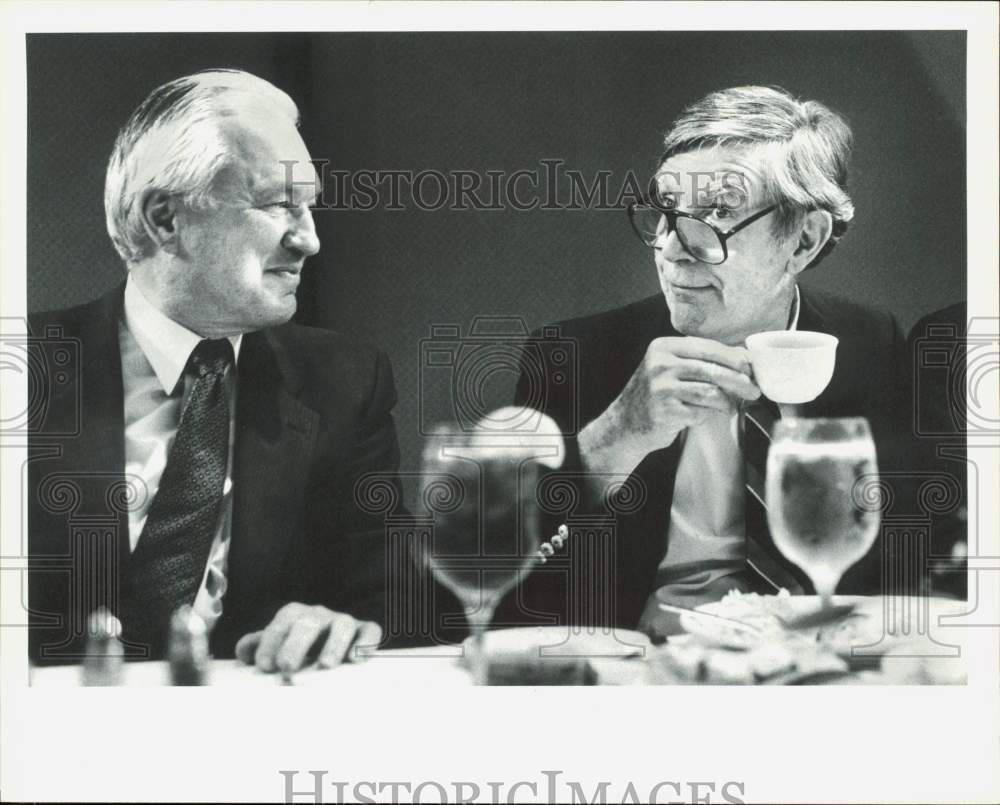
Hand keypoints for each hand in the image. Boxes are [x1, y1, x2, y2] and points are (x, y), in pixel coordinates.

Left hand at [234, 603, 382, 672]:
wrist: (332, 645)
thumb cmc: (298, 648)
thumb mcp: (277, 644)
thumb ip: (258, 645)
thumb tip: (243, 652)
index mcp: (295, 615)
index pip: (282, 623)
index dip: (271, 642)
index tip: (265, 666)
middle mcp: (319, 615)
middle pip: (309, 622)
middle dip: (296, 644)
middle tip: (287, 667)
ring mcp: (344, 621)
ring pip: (342, 624)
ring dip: (334, 643)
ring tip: (326, 665)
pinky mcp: (366, 631)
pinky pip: (370, 631)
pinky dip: (365, 642)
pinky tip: (357, 658)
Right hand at [579, 336, 760, 475]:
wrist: (625, 424)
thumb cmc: (655, 396)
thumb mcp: (669, 369)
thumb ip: (698, 361)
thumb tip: (742, 358)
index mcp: (663, 347)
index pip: (707, 347)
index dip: (733, 357)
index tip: (749, 367)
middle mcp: (660, 364)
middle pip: (712, 369)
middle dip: (738, 380)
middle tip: (753, 390)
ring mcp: (661, 388)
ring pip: (710, 392)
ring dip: (724, 402)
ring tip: (728, 406)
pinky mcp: (665, 411)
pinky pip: (699, 412)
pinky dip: (703, 416)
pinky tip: (695, 416)